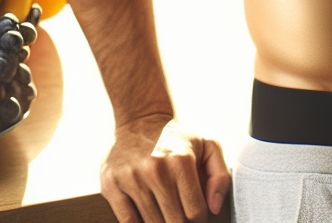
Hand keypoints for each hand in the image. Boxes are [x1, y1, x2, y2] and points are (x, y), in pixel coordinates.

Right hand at [101, 113, 230, 222]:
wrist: (139, 119)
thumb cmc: (177, 140)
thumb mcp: (207, 146)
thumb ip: (220, 176)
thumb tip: (214, 208)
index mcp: (181, 161)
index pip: (195, 213)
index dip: (199, 219)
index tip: (195, 213)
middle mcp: (155, 169)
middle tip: (180, 213)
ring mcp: (131, 178)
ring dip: (161, 222)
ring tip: (164, 209)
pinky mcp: (111, 184)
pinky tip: (146, 213)